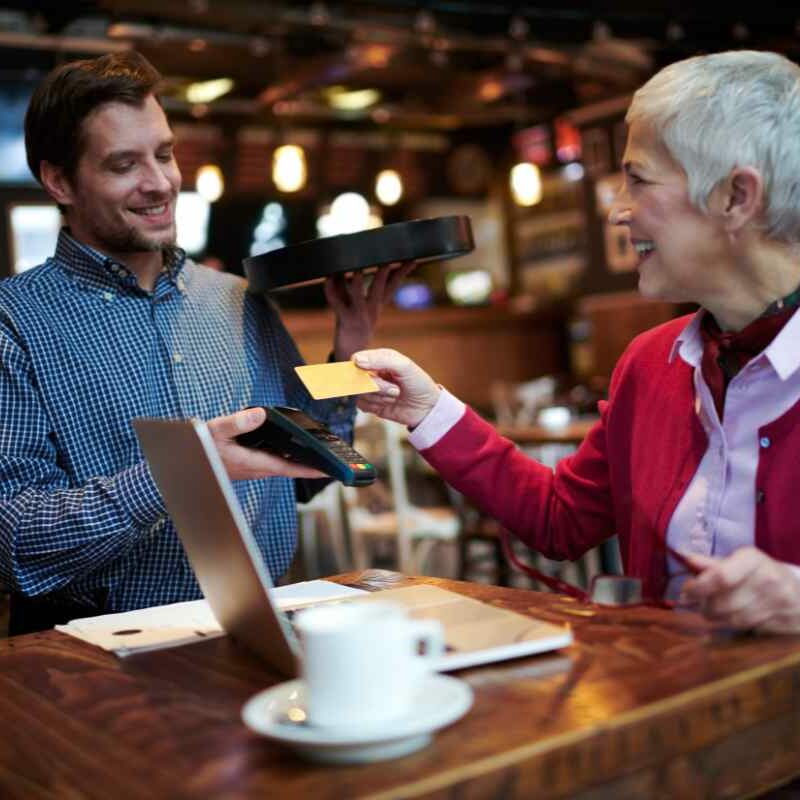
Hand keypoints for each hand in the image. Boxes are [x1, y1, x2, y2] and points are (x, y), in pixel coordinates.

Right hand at [207, 408, 326, 481]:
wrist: (183, 462)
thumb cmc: (198, 449)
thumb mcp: (215, 431)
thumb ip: (236, 423)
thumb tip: (258, 415)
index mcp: (253, 462)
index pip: (288, 468)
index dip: (310, 469)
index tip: (329, 471)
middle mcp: (256, 468)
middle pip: (290, 467)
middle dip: (311, 466)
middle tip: (333, 463)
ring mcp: (253, 467)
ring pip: (283, 464)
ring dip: (300, 461)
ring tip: (319, 455)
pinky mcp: (249, 463)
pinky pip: (274, 460)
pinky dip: (286, 455)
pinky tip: (292, 447)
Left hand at [325, 262, 415, 359]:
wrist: (351, 352)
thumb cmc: (355, 322)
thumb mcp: (363, 304)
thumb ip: (361, 283)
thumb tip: (356, 262)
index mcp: (378, 304)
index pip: (393, 285)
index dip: (402, 272)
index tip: (412, 260)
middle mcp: (371, 308)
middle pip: (379, 289)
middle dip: (383, 274)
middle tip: (386, 261)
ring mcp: (357, 315)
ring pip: (358, 296)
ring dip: (358, 282)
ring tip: (357, 268)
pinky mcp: (343, 319)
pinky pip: (336, 303)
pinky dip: (331, 290)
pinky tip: (328, 278)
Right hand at [352, 348, 440, 427]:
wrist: (427, 408)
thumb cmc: (419, 383)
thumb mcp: (404, 366)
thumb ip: (381, 360)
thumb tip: (356, 360)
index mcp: (380, 359)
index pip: (357, 359)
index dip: (359, 367)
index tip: (371, 373)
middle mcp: (373, 373)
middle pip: (358, 378)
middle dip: (378, 386)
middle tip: (396, 390)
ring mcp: (371, 389)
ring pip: (360, 392)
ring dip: (380, 397)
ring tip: (396, 396)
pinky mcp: (370, 404)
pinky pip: (361, 404)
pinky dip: (375, 406)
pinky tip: (388, 404)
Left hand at [680, 547, 799, 632]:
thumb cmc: (760, 573)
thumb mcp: (739, 562)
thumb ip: (713, 563)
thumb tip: (688, 559)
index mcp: (753, 559)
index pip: (721, 576)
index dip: (699, 587)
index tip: (685, 592)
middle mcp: (769, 580)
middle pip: (724, 602)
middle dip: (705, 606)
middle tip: (697, 605)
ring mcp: (780, 604)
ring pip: (735, 619)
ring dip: (717, 618)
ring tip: (712, 612)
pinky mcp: (785, 624)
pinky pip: (749, 630)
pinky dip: (734, 627)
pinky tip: (731, 620)